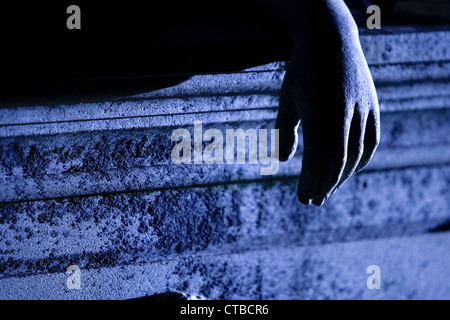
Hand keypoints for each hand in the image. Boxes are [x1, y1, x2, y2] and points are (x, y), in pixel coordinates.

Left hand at [276, 0, 379, 205]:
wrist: (331, 40)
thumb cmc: (301, 73)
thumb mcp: (287, 100)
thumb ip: (284, 132)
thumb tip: (283, 161)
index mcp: (320, 113)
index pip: (318, 159)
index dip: (311, 182)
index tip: (302, 198)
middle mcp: (345, 114)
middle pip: (337, 162)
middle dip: (324, 185)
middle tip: (313, 201)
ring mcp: (363, 110)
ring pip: (355, 155)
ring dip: (341, 178)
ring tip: (327, 191)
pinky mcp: (373, 107)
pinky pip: (370, 142)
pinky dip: (359, 161)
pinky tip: (347, 171)